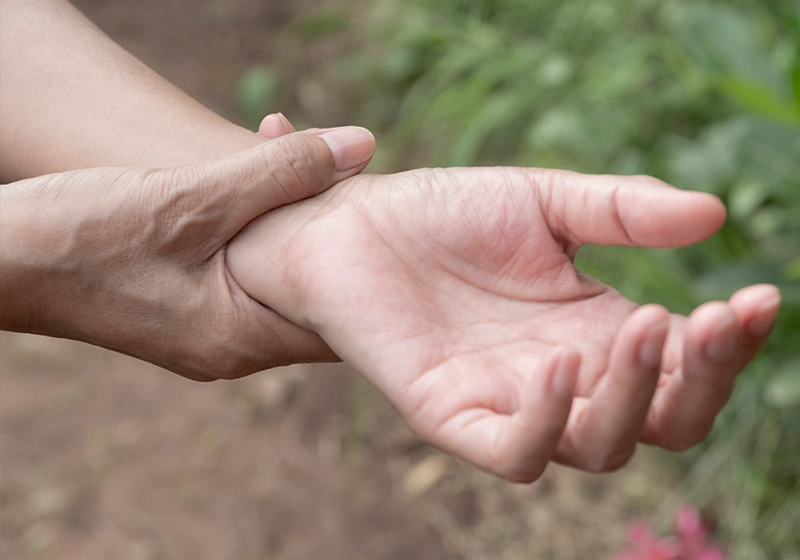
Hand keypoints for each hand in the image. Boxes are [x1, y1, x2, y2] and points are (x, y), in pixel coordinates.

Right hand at [0, 128, 374, 379]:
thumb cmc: (81, 237)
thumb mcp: (192, 197)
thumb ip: (281, 173)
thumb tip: (361, 145)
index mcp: (242, 337)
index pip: (343, 319)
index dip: (373, 263)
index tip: (389, 209)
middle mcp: (232, 347)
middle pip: (314, 291)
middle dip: (330, 221)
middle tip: (339, 161)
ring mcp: (209, 330)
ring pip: (277, 270)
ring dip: (289, 210)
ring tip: (288, 142)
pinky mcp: (187, 308)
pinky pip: (243, 266)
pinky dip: (256, 219)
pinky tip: (254, 168)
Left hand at [227, 166, 779, 480]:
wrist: (350, 222)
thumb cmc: (444, 215)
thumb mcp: (544, 201)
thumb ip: (623, 210)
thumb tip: (713, 215)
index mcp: (595, 332)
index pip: (685, 366)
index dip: (728, 344)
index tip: (757, 296)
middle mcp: (563, 379)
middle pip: (662, 422)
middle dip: (701, 379)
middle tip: (711, 318)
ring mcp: (507, 403)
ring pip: (599, 446)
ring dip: (636, 396)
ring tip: (645, 322)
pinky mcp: (448, 414)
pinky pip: (511, 453)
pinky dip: (545, 422)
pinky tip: (559, 361)